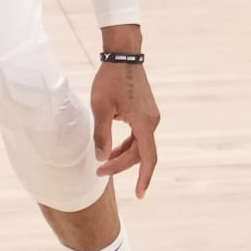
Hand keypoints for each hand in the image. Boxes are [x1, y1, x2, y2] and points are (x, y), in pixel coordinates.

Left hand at [91, 61, 160, 197]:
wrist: (122, 56)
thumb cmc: (110, 79)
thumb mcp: (100, 108)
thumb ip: (102, 135)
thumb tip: (102, 158)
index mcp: (144, 122)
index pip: (147, 157)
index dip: (144, 178)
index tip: (139, 195)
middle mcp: (152, 121)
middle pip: (140, 153)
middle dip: (120, 165)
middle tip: (99, 171)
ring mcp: (151, 117)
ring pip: (140, 146)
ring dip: (123, 156)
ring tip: (103, 162)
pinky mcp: (146, 113)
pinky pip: (139, 136)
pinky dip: (127, 145)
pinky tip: (113, 148)